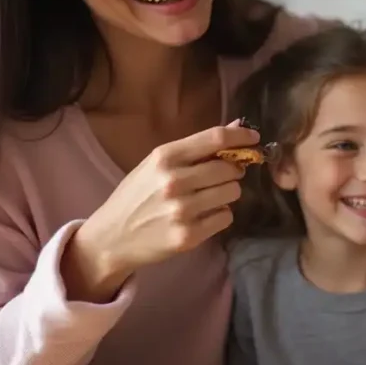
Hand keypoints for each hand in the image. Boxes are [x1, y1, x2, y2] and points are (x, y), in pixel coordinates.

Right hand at [64, 121, 257, 300]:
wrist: (111, 237)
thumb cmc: (137, 195)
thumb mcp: (157, 164)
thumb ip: (197, 147)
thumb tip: (237, 127)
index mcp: (164, 157)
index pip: (215, 138)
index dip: (241, 136)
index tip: (254, 138)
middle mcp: (174, 181)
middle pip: (230, 168)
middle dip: (232, 171)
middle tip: (219, 177)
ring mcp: (182, 210)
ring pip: (232, 193)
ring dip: (226, 194)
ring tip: (206, 198)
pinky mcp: (189, 236)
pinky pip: (226, 218)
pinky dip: (219, 215)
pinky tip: (201, 216)